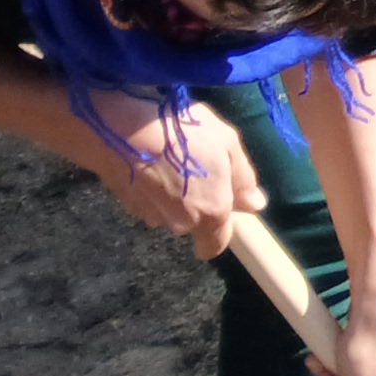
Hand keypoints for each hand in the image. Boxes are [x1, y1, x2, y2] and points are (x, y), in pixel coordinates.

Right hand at [92, 96, 263, 257]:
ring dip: (172, 193)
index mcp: (209, 213)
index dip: (220, 230)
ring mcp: (148, 216)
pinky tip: (149, 160)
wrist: (120, 130)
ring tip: (171, 158)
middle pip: (192, 223)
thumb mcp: (227, 144)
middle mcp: (178, 223)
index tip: (221, 205)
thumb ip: (243, 179)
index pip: (214, 246)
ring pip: (168, 212)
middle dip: (197, 202)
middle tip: (197, 166)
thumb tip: (254, 205)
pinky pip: (146, 200)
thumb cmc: (184, 133)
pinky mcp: (124, 205)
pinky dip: (150, 187)